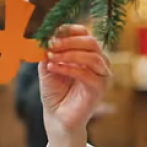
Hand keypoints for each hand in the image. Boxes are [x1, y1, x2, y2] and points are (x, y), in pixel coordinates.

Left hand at [39, 25, 111, 146]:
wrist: (57, 116)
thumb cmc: (54, 91)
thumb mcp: (47, 67)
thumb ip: (47, 52)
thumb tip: (45, 37)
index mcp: (87, 53)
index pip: (84, 33)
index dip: (68, 30)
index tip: (50, 33)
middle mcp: (98, 62)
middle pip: (91, 42)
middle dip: (68, 41)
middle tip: (50, 44)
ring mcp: (102, 75)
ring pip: (92, 56)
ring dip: (69, 54)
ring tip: (51, 57)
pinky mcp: (99, 89)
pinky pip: (88, 74)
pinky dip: (69, 68)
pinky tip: (54, 67)